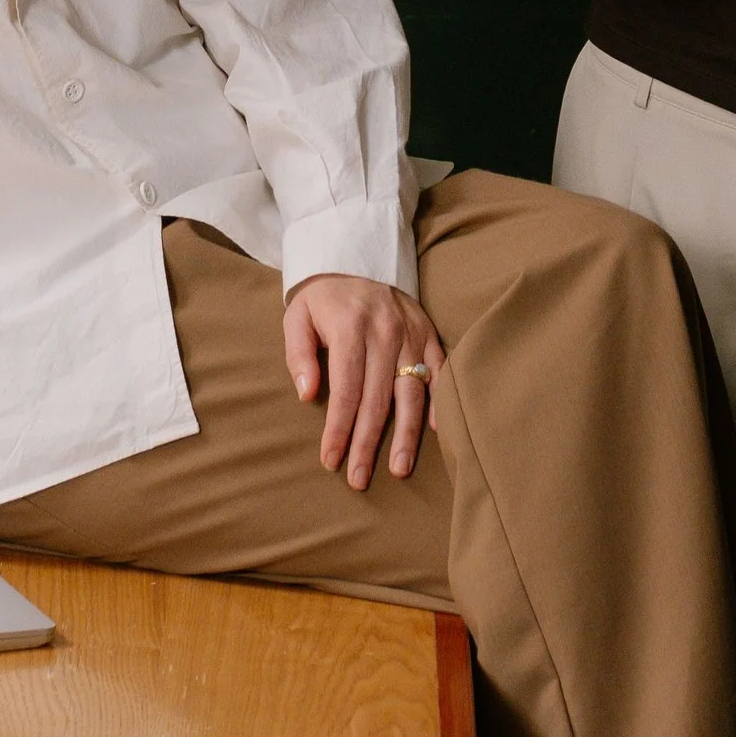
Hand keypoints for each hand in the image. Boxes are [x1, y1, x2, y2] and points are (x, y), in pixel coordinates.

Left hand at [281, 273, 444, 490]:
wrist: (356, 257)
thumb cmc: (321, 299)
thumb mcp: (296, 317)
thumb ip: (298, 355)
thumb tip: (307, 396)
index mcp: (349, 328)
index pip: (346, 390)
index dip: (338, 429)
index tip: (330, 460)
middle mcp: (385, 332)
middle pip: (378, 399)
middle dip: (367, 443)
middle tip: (359, 479)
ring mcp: (411, 334)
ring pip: (411, 393)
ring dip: (406, 435)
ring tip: (399, 469)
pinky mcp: (429, 334)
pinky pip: (439, 372)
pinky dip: (438, 402)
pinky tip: (434, 432)